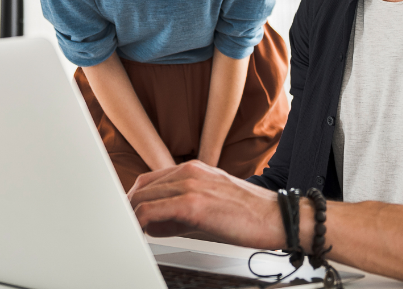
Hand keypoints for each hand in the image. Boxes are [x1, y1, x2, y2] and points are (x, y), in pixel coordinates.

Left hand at [127, 160, 284, 249]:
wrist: (279, 217)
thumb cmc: (250, 214)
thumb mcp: (209, 206)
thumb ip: (178, 214)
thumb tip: (152, 225)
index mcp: (193, 169)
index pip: (150, 180)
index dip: (135, 199)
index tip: (128, 216)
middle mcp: (189, 171)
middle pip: (142, 187)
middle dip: (129, 208)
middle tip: (124, 227)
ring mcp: (190, 185)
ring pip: (143, 197)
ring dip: (132, 217)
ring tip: (130, 233)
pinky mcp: (193, 204)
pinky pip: (152, 211)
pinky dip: (140, 223)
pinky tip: (141, 234)